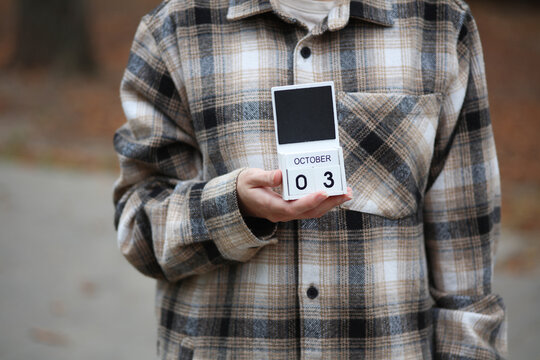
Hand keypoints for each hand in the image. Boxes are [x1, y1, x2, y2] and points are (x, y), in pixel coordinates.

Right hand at [237, 168, 351, 222]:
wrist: (239, 200)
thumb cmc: (244, 187)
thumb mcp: (250, 179)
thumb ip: (266, 177)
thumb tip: (281, 175)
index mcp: (271, 207)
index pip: (293, 207)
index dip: (309, 201)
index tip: (324, 192)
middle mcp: (282, 214)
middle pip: (310, 212)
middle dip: (329, 203)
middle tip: (346, 192)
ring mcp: (288, 213)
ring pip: (313, 212)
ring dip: (331, 203)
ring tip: (347, 193)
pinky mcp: (292, 209)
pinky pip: (311, 208)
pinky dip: (324, 201)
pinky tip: (335, 194)